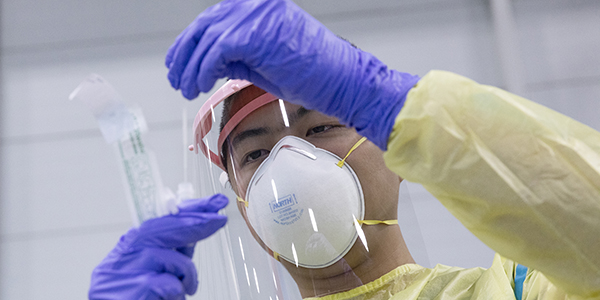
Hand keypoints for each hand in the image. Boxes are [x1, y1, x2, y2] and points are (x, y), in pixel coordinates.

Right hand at [89, 194, 227, 299]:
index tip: (212, 204)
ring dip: (187, 276)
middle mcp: (126, 253)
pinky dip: (177, 293)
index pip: (161, 219)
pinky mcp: (138, 288)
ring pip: (175, 260)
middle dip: (198, 222)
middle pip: (166, 229)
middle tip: (220, 219)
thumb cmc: (134, 295)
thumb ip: (171, 251)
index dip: (189, 210)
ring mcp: (129, 269)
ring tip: (184, 288)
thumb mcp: (153, 269)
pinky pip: (172, 284)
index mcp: (130, 246)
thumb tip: (195, 232)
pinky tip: (167, 299)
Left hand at [165, 0, 418, 149]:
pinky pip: (216, 51)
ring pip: (206, 38)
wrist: (342, 80)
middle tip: (176, 79)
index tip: (177, 63)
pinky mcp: (256, 33)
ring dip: (191, 67)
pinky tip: (201, 85)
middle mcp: (256, 4)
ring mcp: (256, 15)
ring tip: (186, 88)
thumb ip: (237, 53)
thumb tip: (209, 62)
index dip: (189, 42)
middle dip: (184, 56)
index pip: (214, 18)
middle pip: (204, 25)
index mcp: (259, 5)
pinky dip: (203, 70)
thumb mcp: (265, 58)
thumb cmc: (311, 73)